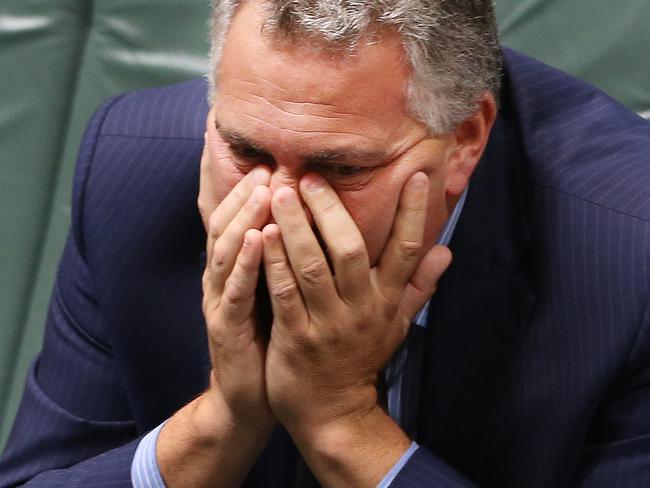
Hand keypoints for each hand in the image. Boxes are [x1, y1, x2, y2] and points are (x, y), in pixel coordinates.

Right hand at [198, 119, 273, 431]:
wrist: (249, 396)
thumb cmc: (268, 339)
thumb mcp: (277, 294)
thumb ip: (285, 260)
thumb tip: (311, 227)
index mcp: (236, 271)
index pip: (239, 222)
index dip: (250, 192)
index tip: (273, 165)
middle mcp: (223, 280)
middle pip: (227, 228)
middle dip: (244, 197)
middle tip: (267, 169)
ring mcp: (220, 302)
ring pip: (227, 253)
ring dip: (243, 220)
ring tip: (262, 192)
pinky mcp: (224, 328)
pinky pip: (234, 292)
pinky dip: (244, 263)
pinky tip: (256, 239)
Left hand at [262, 171, 451, 432]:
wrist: (333, 413)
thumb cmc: (363, 358)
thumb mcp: (398, 324)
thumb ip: (419, 285)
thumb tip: (446, 251)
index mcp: (387, 301)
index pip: (406, 250)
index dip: (414, 213)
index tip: (416, 175)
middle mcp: (360, 309)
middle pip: (349, 251)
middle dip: (330, 211)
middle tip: (311, 176)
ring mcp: (326, 324)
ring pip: (311, 267)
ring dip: (295, 228)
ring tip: (279, 192)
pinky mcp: (294, 338)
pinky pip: (282, 294)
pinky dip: (272, 262)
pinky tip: (260, 233)